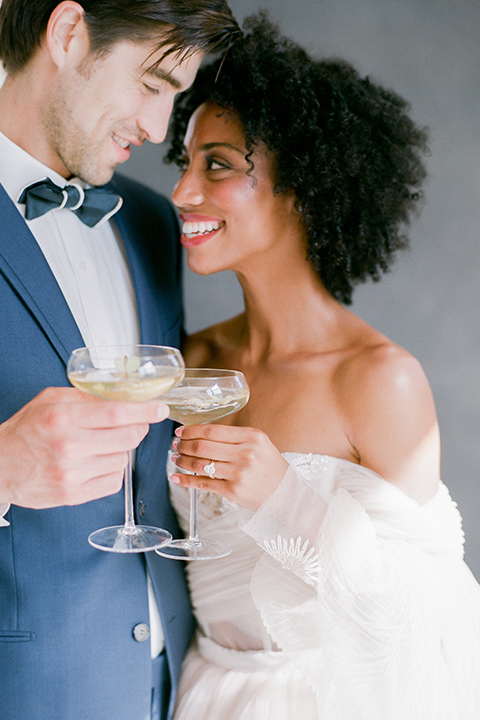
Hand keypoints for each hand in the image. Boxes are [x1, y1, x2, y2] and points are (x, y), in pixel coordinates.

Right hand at [0, 387, 168, 508]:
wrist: (0, 465)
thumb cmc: (26, 430)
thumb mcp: (51, 400)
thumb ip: (86, 396)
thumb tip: (123, 394)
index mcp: (63, 418)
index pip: (118, 413)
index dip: (145, 410)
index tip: (160, 409)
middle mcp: (69, 447)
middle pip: (128, 437)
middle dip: (139, 428)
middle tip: (134, 424)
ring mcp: (72, 474)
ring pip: (123, 459)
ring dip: (121, 450)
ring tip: (102, 444)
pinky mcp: (73, 495)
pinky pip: (113, 481)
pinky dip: (112, 470)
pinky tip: (97, 462)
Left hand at [170, 424, 288, 510]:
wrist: (285, 493)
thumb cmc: (270, 466)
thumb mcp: (259, 443)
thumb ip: (234, 437)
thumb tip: (201, 434)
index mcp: (252, 437)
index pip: (213, 431)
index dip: (192, 430)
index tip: (181, 431)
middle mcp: (245, 453)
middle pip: (203, 446)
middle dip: (184, 444)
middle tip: (176, 444)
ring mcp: (238, 474)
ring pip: (200, 464)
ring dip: (182, 460)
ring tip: (176, 457)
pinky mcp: (233, 491)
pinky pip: (203, 484)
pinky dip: (186, 480)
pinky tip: (177, 476)